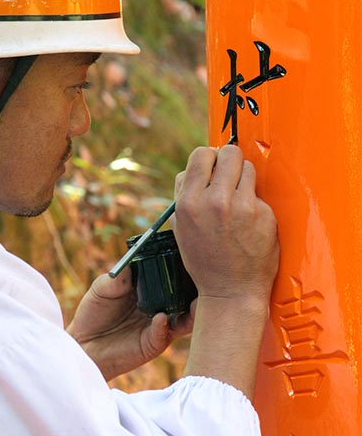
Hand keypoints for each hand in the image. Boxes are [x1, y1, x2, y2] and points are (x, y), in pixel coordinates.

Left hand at [67, 267, 193, 381]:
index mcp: (150, 287)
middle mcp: (160, 304)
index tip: (189, 255)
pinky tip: (161, 317)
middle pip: (186, 295)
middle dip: (195, 287)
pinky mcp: (153, 343)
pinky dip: (164, 324)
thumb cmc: (94, 312)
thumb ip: (119, 277)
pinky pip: (164, 333)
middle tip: (201, 277)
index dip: (181, 265)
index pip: (171, 274)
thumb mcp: (102, 287)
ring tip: (195, 301)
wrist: (83, 344)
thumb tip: (132, 262)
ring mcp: (160, 324)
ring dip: (192, 310)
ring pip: (185, 317)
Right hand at [172, 145, 279, 399]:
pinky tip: (248, 219)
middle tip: (228, 173)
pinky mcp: (263, 214)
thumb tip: (192, 169)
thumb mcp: (180, 226)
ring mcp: (243, 206)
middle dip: (228, 159)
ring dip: (242, 177)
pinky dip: (254, 200)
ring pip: (247, 167)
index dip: (207, 158)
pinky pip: (258, 192)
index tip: (211, 166)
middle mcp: (216, 200)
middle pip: (228, 153)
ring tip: (238, 196)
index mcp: (190, 201)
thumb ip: (183, 194)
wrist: (231, 290)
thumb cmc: (203, 258)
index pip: (201, 154)